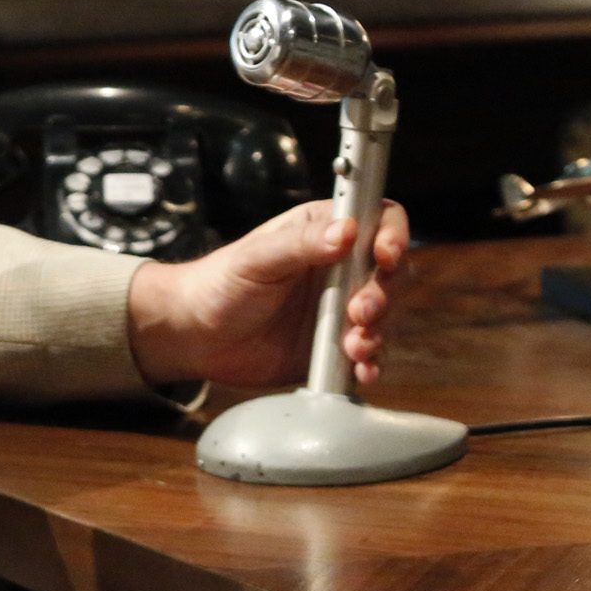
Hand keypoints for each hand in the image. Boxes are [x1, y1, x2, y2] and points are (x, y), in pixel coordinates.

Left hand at [126, 198, 409, 390]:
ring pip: (386, 314)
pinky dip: (371, 362)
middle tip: (359, 313)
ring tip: (353, 347)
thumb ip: (301, 244)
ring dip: (378, 331)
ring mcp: (342, 308)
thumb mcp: (257, 257)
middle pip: (392, 271)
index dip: (392, 234)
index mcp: (325, 231)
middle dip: (384, 293)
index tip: (384, 255)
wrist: (197, 337)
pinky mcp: (337, 345)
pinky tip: (361, 370)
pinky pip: (369, 353)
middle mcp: (341, 267)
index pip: (379, 219)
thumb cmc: (220, 284)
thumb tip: (348, 231)